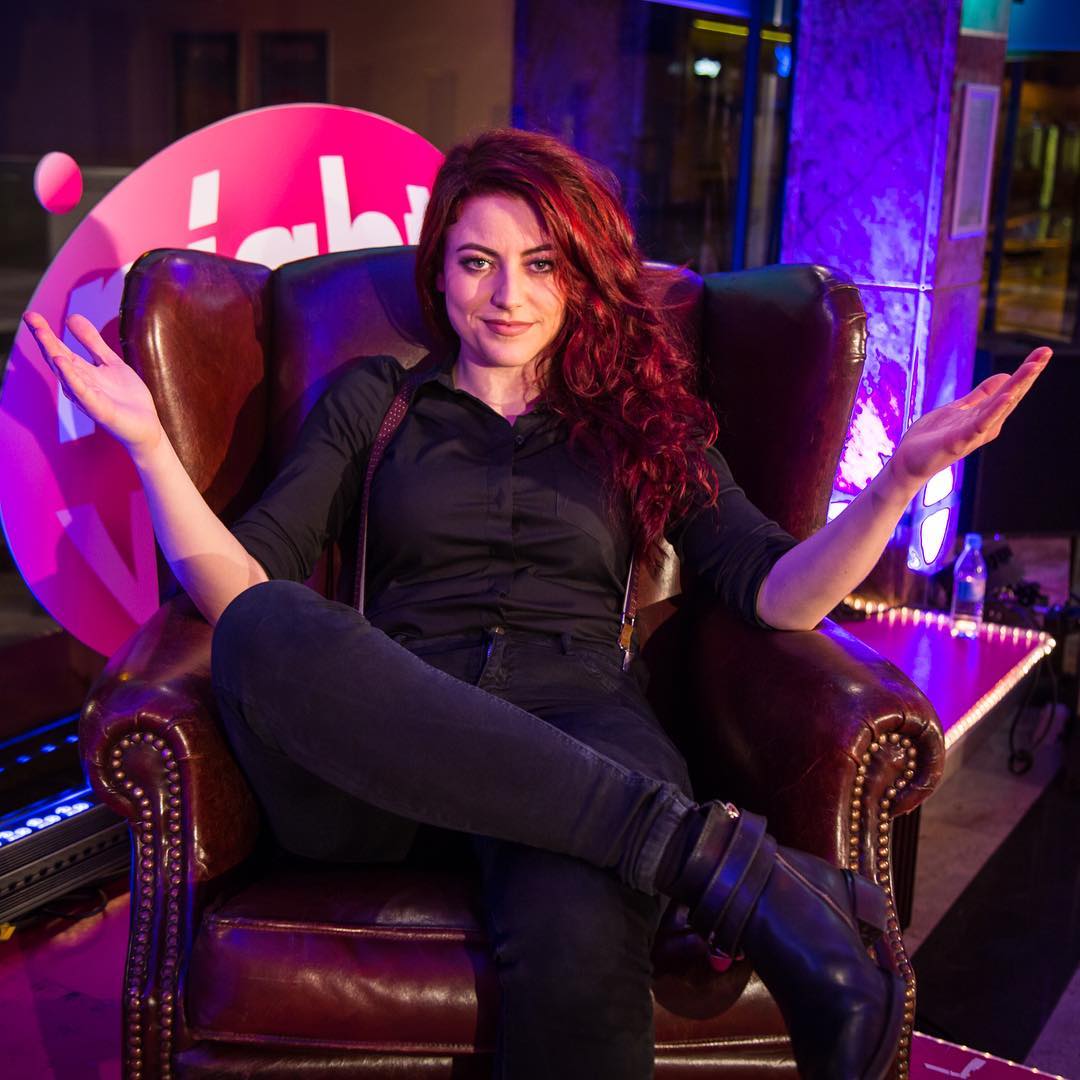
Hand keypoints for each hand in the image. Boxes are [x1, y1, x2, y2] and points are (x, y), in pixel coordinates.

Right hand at [23, 311, 163, 456]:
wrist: (147, 426)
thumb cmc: (127, 397)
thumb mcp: (111, 362)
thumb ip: (92, 342)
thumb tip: (71, 316)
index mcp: (81, 372)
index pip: (59, 349)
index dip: (45, 332)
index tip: (30, 314)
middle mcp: (78, 384)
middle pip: (57, 358)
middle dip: (44, 339)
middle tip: (30, 316)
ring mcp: (87, 398)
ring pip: (66, 374)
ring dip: (54, 354)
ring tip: (43, 335)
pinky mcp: (99, 410)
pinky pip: (82, 392)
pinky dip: (71, 377)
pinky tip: (62, 362)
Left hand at [887, 345, 1052, 490]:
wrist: (908, 461)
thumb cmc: (932, 437)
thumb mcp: (959, 409)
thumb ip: (980, 396)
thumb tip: (1004, 377)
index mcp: (986, 415)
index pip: (1010, 389)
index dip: (1027, 370)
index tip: (1044, 350)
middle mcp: (986, 425)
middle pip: (1011, 394)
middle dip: (1029, 373)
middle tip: (1046, 351)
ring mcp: (974, 433)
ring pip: (1000, 406)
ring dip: (1017, 386)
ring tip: (1033, 367)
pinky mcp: (960, 441)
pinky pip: (980, 424)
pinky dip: (995, 410)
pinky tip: (1007, 395)